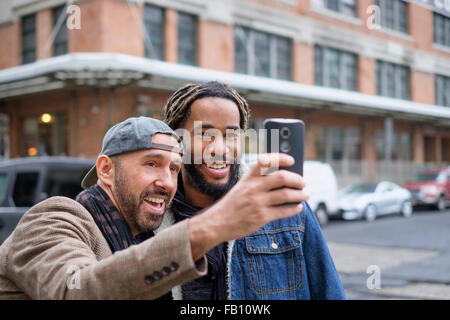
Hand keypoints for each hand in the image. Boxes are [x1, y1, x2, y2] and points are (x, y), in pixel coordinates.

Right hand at [188, 153, 308, 259]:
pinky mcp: (261, 217)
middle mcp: (253, 188)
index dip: (281, 158)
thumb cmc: (233, 204)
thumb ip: (259, 182)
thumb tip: (286, 179)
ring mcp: (257, 202)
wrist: (217, 222)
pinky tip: (298, 207)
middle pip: (282, 177)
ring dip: (300, 194)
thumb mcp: (242, 187)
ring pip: (286, 194)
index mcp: (248, 178)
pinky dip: (294, 208)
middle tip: (303, 182)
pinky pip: (284, 211)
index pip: (266, 161)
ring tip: (305, 195)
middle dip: (297, 179)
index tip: (292, 160)